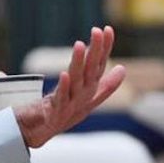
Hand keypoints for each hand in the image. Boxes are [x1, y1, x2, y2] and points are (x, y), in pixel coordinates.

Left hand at [13, 26, 126, 147]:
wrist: (40, 133)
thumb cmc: (64, 113)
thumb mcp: (86, 96)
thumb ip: (106, 84)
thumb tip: (123, 69)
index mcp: (90, 90)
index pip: (99, 65)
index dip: (105, 48)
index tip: (107, 28)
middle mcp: (83, 97)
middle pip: (91, 71)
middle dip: (96, 51)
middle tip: (97, 30)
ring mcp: (70, 105)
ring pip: (77, 81)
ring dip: (79, 63)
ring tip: (79, 44)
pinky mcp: (56, 114)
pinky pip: (61, 99)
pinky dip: (64, 87)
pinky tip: (64, 74)